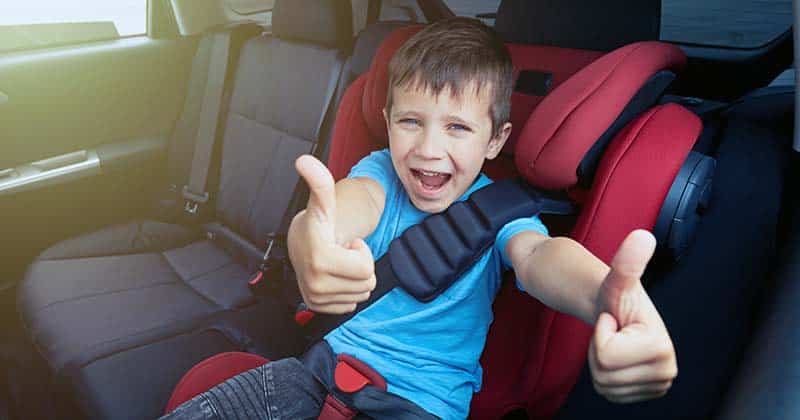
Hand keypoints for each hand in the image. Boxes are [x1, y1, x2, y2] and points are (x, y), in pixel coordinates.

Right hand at [288, 155, 375, 313]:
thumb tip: (304, 160)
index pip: (366, 269)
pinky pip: (352, 304)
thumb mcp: (324, 204)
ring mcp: (316, 298)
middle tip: (343, 252)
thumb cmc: (318, 224)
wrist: (300, 245)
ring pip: (361, 293)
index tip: (345, 243)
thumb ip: (319, 183)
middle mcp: (314, 282)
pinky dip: (348, 290)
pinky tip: (334, 275)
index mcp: (319, 258)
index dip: (361, 252)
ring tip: (338, 262)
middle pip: (367, 283)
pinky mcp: (319, 308)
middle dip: (361, 265)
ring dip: (355, 277)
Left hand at [589, 230, 677, 402]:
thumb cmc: (617, 298)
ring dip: (600, 363)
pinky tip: (617, 357)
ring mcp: (656, 386)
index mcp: (662, 348)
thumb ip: (628, 261)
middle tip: (613, 332)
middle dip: (599, 351)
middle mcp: (666, 372)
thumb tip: (642, 236)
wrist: (618, 313)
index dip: (602, 334)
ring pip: (604, 387)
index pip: (606, 356)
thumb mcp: (617, 279)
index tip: (616, 321)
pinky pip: (607, 394)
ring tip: (614, 342)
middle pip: (604, 375)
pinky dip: (604, 376)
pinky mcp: (645, 394)